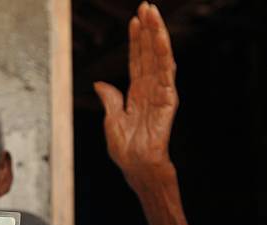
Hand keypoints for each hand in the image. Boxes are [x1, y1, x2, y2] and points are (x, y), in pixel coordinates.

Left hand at [94, 2, 177, 188]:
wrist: (136, 167)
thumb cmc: (126, 150)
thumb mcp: (111, 121)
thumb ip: (110, 100)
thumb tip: (99, 84)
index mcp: (136, 94)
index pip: (136, 61)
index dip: (135, 41)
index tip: (134, 20)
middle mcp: (149, 89)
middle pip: (147, 54)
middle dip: (147, 30)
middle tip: (146, 6)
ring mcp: (160, 93)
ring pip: (158, 58)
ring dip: (156, 35)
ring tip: (153, 13)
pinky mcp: (167, 100)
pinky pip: (165, 73)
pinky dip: (163, 54)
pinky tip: (160, 38)